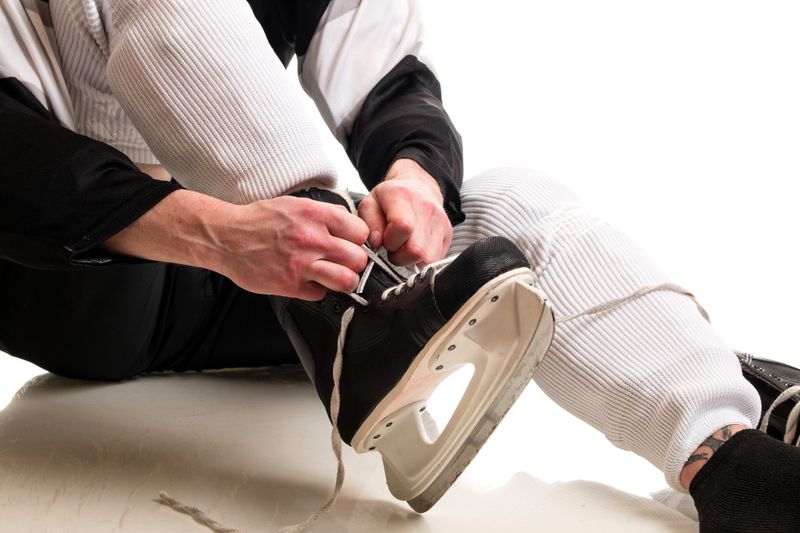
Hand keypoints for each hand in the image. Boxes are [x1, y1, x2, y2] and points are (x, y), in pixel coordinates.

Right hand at [213, 196, 369, 298]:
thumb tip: (347, 221)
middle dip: (354, 262)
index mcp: (315, 215)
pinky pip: (321, 294)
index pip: (361, 232)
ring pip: (346, 280)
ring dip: (344, 281)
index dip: (358, 240)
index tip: (353, 243)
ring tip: (335, 277)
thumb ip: (324, 213)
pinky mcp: (290, 285)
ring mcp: (302, 264)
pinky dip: (318, 290)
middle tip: (344, 262)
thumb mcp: (294, 204)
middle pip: (358, 259)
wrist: (225, 237)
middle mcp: (312, 239)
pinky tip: (309, 281)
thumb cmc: (258, 220)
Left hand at [358, 159, 452, 265]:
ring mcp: (441, 221)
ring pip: (428, 259)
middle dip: (400, 257)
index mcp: (403, 197)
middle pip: (416, 250)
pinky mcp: (448, 234)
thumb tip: (377, 243)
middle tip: (394, 247)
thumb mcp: (370, 203)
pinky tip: (415, 248)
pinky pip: (435, 260)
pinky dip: (422, 260)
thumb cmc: (391, 198)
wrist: (418, 187)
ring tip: (404, 248)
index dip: (390, 242)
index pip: (402, 227)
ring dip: (412, 260)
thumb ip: (370, 223)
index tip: (385, 240)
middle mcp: (426, 208)